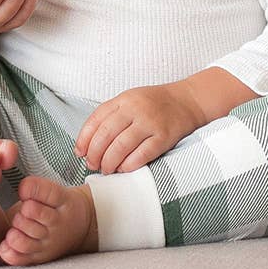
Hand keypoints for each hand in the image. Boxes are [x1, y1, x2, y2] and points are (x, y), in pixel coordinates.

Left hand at [75, 83, 203, 174]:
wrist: (187, 101)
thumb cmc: (154, 104)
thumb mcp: (130, 100)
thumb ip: (110, 117)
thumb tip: (87, 144)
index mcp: (124, 99)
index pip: (95, 120)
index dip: (84, 140)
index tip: (80, 153)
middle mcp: (136, 109)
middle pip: (105, 135)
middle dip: (95, 155)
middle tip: (93, 165)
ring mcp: (150, 122)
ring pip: (120, 147)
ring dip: (109, 163)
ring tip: (107, 169)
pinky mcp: (164, 137)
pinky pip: (141, 155)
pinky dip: (128, 165)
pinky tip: (124, 169)